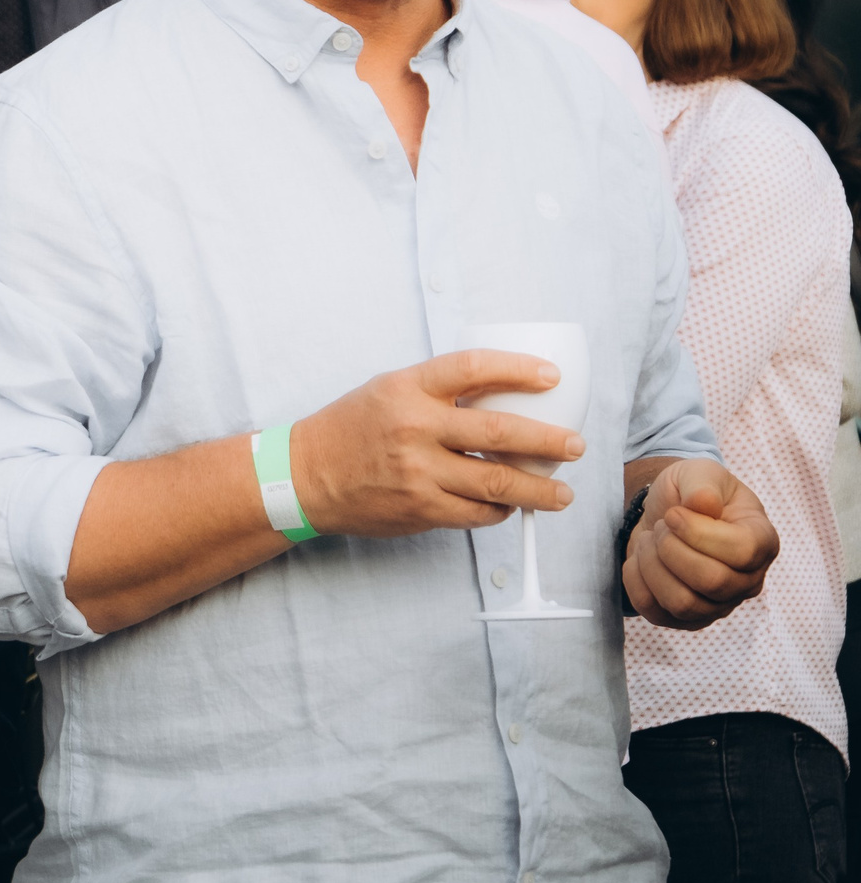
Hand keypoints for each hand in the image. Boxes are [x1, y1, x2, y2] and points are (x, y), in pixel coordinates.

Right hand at [291, 350, 585, 537]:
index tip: (552, 377)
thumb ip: (438, 392)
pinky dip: (500, 511)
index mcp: (408, 389)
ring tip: (562, 494)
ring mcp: (419, 472)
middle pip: (501, 432)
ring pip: (498, 483)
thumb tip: (502, 396)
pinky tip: (510, 507)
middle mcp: (415, 428)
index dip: (519, 369)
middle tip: (575, 446)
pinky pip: (477, 513)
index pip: (473, 368)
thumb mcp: (388, 391)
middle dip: (549, 441)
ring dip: (540, 490)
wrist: (307, 474)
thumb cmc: (351, 427)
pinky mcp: (420, 509)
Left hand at [623, 459, 777, 629]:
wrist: (667, 515)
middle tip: (662, 526)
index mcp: (762, 542)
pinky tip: (641, 559)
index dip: (697, 531)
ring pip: (682, 603)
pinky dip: (636, 582)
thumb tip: (704, 504)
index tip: (674, 513)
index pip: (741, 551)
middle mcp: (748, 580)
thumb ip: (702, 482)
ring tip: (651, 541)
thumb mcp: (699, 472)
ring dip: (652, 565)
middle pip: (711, 581)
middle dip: (671, 547)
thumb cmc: (691, 494)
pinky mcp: (687, 618)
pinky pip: (655, 612)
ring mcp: (719, 605)